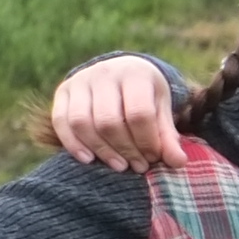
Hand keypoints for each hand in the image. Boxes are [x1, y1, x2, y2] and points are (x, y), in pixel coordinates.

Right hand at [46, 49, 191, 171]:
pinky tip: (88, 160)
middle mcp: (105, 73)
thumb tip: (178, 163)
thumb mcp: (161, 109)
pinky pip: (61, 121)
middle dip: (125, 149)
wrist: (121, 71)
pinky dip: (72, 143)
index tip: (153, 158)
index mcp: (135, 74)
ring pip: (82, 122)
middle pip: (109, 121)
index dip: (147, 141)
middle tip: (138, 166)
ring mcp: (80, 81)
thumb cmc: (146, 94)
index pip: (139, 114)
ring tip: (119, 166)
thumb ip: (167, 135)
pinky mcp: (63, 91)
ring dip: (101, 150)